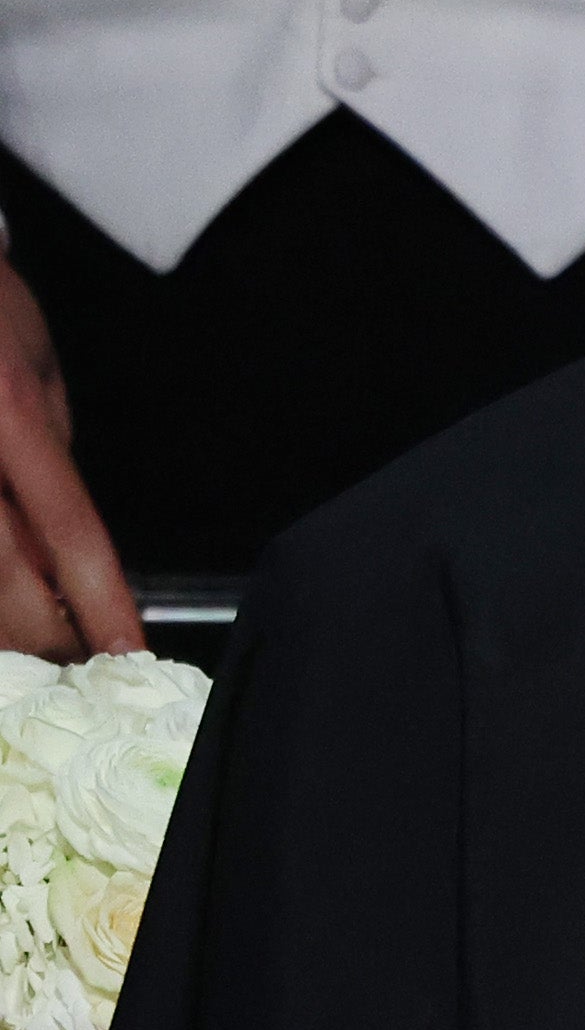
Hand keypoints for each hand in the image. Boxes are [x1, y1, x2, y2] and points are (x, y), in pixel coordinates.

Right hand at [0, 249, 144, 658]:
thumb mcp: (39, 368)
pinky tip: (3, 607)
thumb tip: (61, 540)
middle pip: (0, 574)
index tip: (127, 653)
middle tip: (70, 661)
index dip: (100, 604)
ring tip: (30, 640)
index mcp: (12, 411)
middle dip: (38, 632)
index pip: (67, 530)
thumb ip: (48, 451)